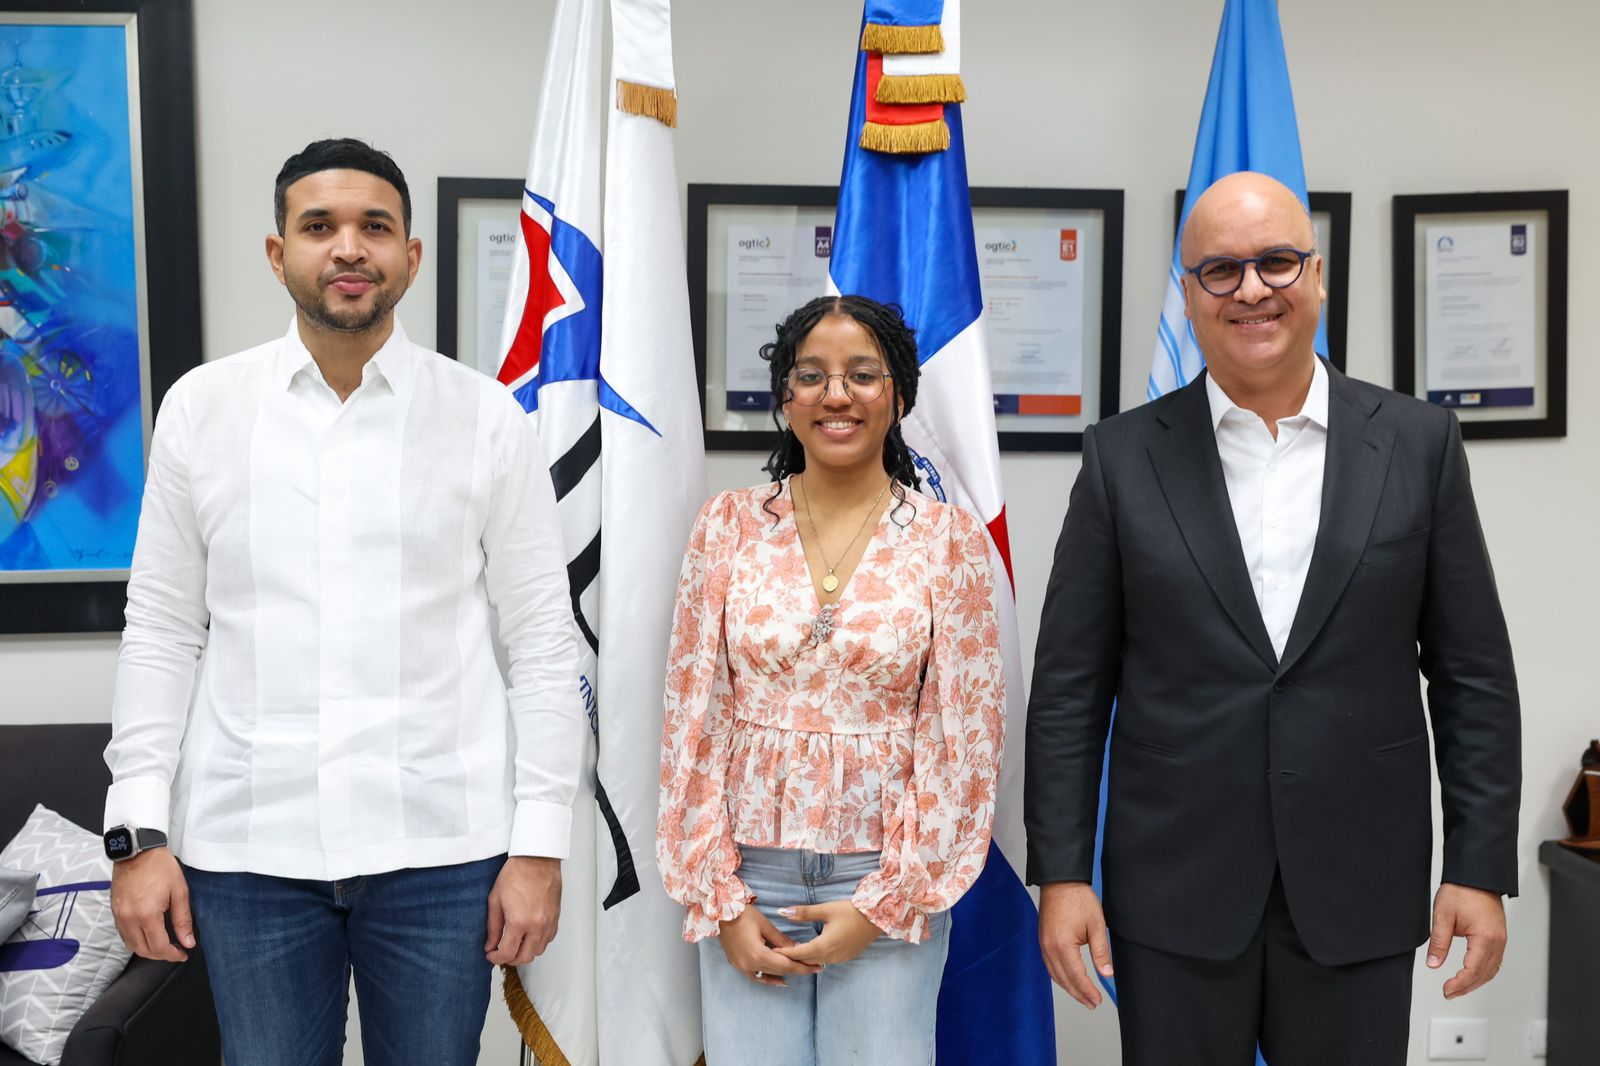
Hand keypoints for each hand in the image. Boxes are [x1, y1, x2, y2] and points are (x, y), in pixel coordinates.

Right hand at [110, 847, 193, 961]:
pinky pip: (124, 935)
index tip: (183, 954)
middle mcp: (129, 919)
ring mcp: (119, 916)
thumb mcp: (179, 891)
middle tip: (175, 951)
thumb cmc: (160, 867)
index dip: (172, 955)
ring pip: (132, 945)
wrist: (137, 851)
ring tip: (164, 944)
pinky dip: (136, 940)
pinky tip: (148, 935)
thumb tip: (188, 942)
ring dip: (147, 950)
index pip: (159, 947)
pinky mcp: (114, 912)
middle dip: (161, 955)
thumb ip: (183, 920)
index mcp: (147, 915)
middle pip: (143, 950)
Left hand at [486, 856, 560, 965]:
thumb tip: (491, 944)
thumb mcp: (495, 900)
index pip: (507, 953)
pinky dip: (538, 942)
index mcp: (519, 921)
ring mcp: (549, 922)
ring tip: (515, 944)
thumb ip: (493, 927)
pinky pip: (548, 939)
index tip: (491, 954)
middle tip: (501, 952)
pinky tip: (529, 935)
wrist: (537, 858)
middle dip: (510, 959)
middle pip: (525, 957)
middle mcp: (537, 925)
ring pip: (538, 951)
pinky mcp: (556, 917)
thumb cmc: (517, 873)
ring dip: (525, 952)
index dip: (496, 958)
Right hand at [717, 905, 821, 987]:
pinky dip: (768, 978)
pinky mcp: (737, 965)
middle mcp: (749, 965)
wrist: (720, 912)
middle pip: (778, 971)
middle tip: (813, 967)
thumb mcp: (766, 926)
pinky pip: (756, 976)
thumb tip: (798, 949)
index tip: (817, 966)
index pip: (786, 965)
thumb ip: (781, 940)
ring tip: (800, 971)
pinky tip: (780, 979)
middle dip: (797, 969)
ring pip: (768, 975)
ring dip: (784, 974)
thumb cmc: (744, 915)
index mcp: (758, 955)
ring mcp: (742, 967)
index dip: (802, 967)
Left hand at [772, 899, 881, 967]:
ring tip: (790, 951)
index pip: (798, 953)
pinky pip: (825, 961)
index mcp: (824, 946)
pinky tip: (809, 950)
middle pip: (805, 961)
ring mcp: (839, 959)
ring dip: (803, 958)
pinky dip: (814, 957)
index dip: (783, 953)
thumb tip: (782, 912)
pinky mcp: (846, 958)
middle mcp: (831, 956)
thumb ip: (803, 913)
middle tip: (776, 951)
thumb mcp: (826, 909)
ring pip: (815, 962)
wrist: (876, 917)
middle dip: (791, 957)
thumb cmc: (850, 911)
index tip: (770, 950)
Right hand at [1038, 881, 1112, 1009]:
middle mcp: (1049, 948)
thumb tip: (1107, 974)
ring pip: (1055, 975)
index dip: (1088, 991)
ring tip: (1082, 996)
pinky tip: (1068, 979)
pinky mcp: (1043, 940)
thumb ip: (1101, 952)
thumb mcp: (1096, 925)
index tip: (1097, 1000)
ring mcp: (1043, 945)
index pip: (1076, 977)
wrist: (1060, 881)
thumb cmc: (1078, 899)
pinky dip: (1060, 976)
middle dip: (1078, 994)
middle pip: (1064, 979)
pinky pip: (1049, 965)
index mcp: (1063, 945)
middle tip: (1092, 1003)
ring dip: (1069, 987)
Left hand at [1427, 883, 1506, 998]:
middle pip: (1484, 974)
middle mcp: (1497, 942)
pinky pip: (1494, 961)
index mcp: (1485, 937)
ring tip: (1457, 988)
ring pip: (1491, 970)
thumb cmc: (1462, 890)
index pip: (1473, 970)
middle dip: (1466, 987)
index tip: (1446, 990)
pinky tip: (1471, 975)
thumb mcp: (1443, 915)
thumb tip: (1433, 964)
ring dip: (1475, 982)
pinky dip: (1482, 972)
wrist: (1477, 876)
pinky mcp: (1499, 937)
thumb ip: (1439, 942)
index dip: (1459, 984)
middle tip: (1448, 993)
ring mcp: (1501, 940)